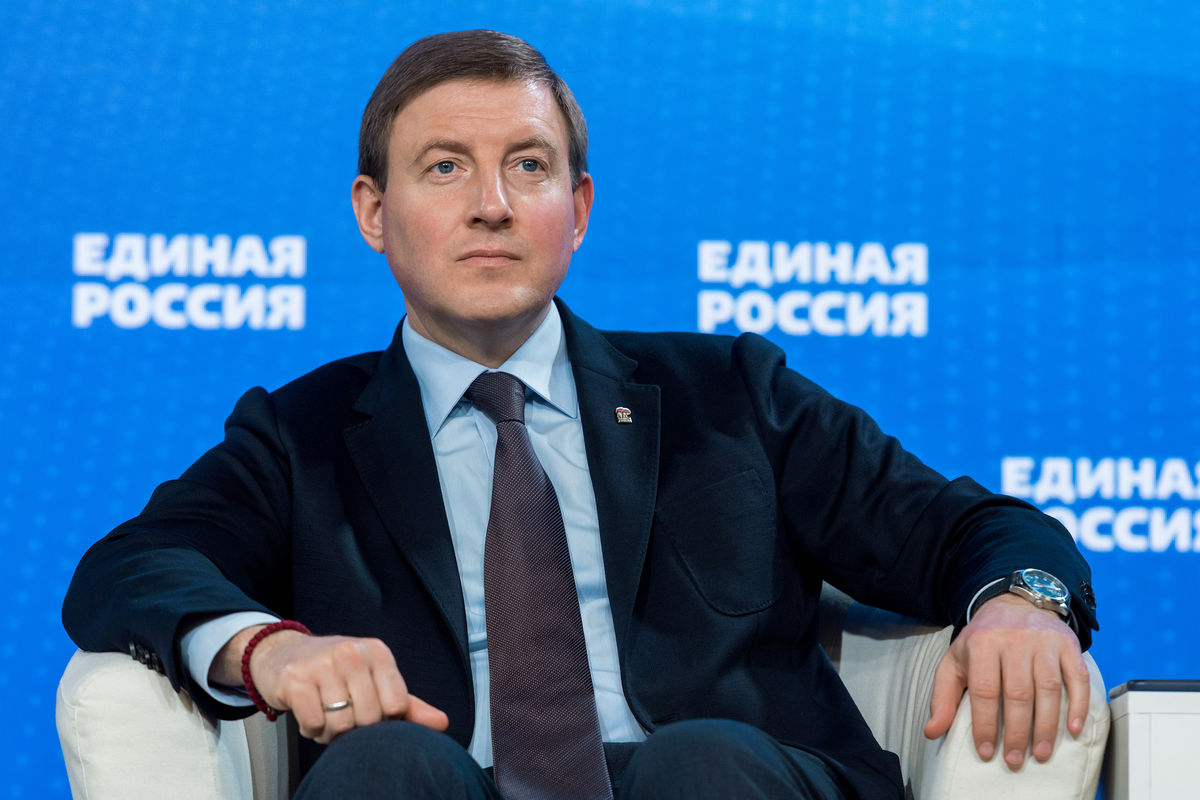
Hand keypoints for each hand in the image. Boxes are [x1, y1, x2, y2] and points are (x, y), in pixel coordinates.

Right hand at [216, 626, 448, 743]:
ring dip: (330, 732)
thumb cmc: (334, 671)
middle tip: (342, 715)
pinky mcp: (296, 679)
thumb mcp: (373, 679)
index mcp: (377, 652)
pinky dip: (311, 730)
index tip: (369, 711)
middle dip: (354, 728)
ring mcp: (323, 664)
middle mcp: (352, 653)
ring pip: (341, 724)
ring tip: (324, 714)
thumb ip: (407, 704)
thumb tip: (441, 723)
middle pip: (369, 719)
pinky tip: (307, 713)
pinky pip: (314, 724)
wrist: (282, 654)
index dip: (383, 721)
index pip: (396, 706)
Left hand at [922, 594, 1089, 768]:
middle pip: (1018, 693)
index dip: (985, 725)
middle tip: (1015, 760)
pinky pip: (1077, 677)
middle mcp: (1014, 640)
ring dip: (1046, 726)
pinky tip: (1074, 729)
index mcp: (982, 644)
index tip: (986, 752)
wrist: (1013, 604)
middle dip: (1016, 732)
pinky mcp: (1068, 645)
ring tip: (1041, 753)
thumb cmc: (982, 640)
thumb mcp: (954, 662)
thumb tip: (931, 731)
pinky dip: (1079, 705)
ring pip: (1049, 689)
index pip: (985, 691)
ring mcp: (1044, 642)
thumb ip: (942, 697)